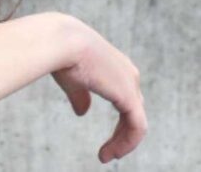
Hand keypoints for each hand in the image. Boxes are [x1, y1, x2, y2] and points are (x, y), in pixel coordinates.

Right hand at [51, 17, 147, 163]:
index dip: (120, 124)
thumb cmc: (64, 56)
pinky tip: (111, 154)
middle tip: (107, 154)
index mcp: (117, 68)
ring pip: (137, 123)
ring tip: (106, 157)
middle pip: (134, 112)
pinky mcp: (129, 96)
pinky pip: (137, 127)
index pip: (127, 100)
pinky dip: (127, 143)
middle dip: (123, 135)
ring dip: (123, 143)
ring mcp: (131, 85)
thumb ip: (81, 96)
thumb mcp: (74, 80)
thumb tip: (82, 112)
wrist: (63, 42)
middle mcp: (128, 74)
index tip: (106, 143)